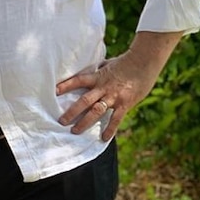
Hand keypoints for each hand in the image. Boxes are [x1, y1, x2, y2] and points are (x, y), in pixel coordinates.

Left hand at [56, 31, 182, 140]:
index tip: (54, 91)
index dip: (66, 85)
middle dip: (71, 112)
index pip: (78, 80)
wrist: (145, 61)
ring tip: (75, 131)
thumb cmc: (127, 62)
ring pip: (96, 111)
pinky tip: (103, 138)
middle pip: (83, 101)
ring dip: (84, 122)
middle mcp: (103, 88)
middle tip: (61, 121)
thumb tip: (89, 68)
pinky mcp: (125, 103)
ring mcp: (114, 96)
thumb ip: (98, 70)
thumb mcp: (108, 64)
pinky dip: (110, 129)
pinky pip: (116, 119)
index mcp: (98, 77)